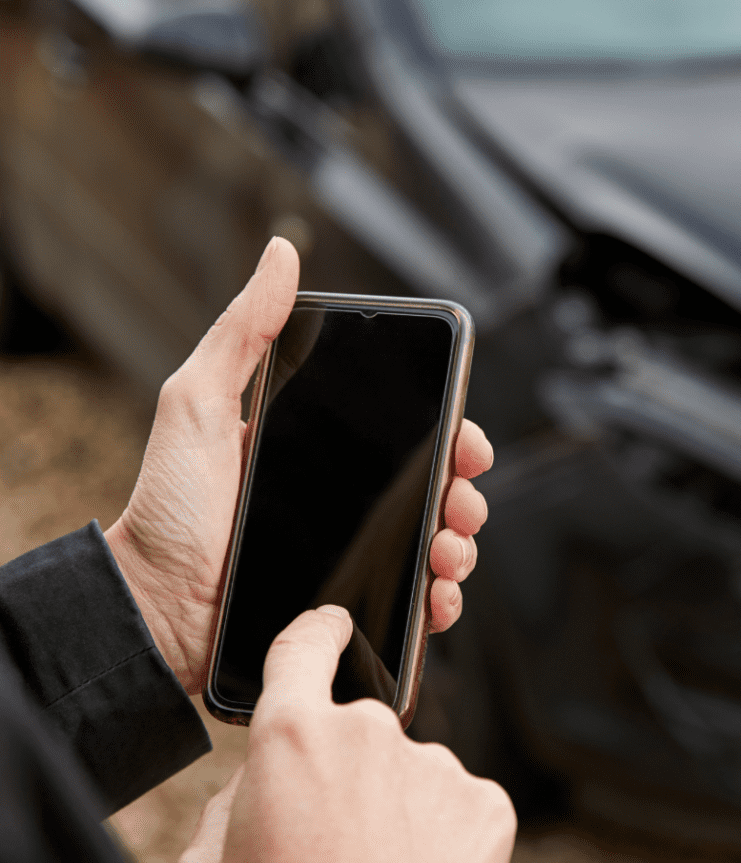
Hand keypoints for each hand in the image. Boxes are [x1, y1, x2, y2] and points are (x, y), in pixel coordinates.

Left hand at [104, 237, 492, 694]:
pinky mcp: (348, 608)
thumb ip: (242, 331)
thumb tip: (282, 253)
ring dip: (459, 544)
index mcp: (320, 448)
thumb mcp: (197, 403)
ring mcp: (350, 555)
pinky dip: (439, 602)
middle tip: (461, 499)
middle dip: (464, 493)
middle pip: (433, 488)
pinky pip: (411, 604)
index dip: (449, 432)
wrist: (151, 610)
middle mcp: (342, 498)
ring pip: (433, 543)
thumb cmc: (167, 509)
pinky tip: (436, 596)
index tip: (467, 440)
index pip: (406, 433)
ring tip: (447, 550)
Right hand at [176, 606, 515, 862]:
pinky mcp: (485, 802)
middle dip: (345, 774)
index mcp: (294, 734)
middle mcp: (371, 732)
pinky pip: (455, 804)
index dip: (314, 633)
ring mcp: (436, 765)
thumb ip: (233, 794)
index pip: (304, 646)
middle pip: (358, 729)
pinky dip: (440, 836)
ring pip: (409, 772)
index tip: (329, 627)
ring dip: (395, 810)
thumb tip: (265, 776)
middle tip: (334, 845)